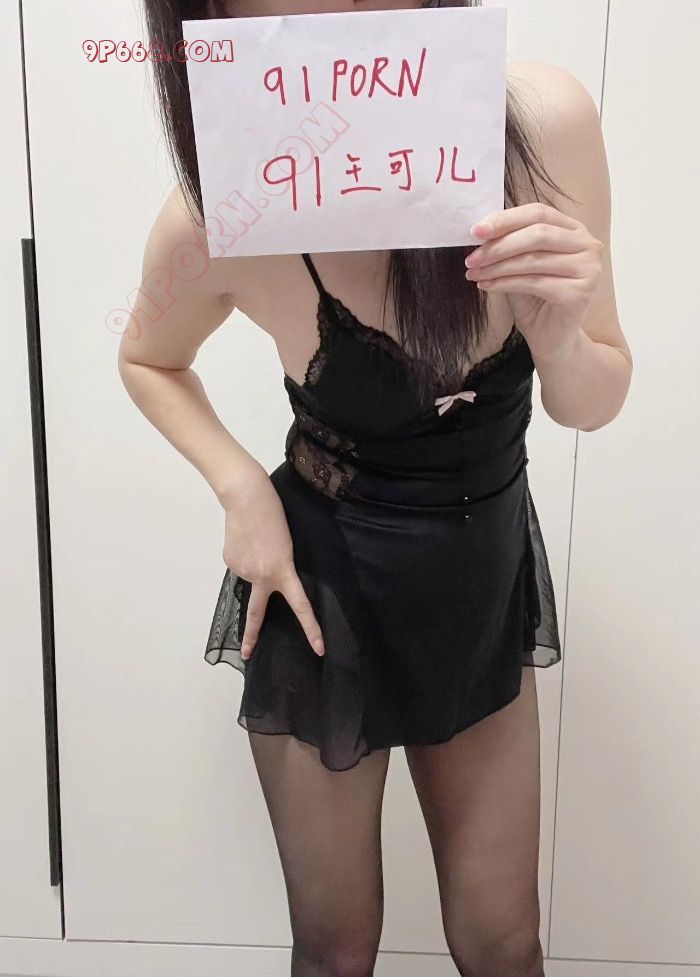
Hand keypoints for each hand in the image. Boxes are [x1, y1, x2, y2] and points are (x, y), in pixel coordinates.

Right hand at [221, 467, 324, 660]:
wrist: (247, 498)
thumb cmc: (274, 515)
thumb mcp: (286, 544)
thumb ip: (276, 566)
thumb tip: (256, 577)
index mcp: (282, 572)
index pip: (301, 606)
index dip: (311, 629)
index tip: (319, 649)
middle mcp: (261, 577)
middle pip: (256, 613)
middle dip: (250, 636)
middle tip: (246, 654)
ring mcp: (242, 570)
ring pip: (250, 575)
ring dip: (254, 563)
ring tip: (256, 540)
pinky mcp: (229, 561)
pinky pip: (240, 564)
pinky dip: (243, 556)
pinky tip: (245, 540)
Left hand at [465, 202, 603, 359]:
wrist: (551, 339)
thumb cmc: (535, 300)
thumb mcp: (519, 265)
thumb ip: (509, 245)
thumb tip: (479, 231)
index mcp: (573, 230)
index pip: (539, 213)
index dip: (506, 219)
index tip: (475, 230)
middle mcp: (588, 245)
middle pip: (537, 233)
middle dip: (499, 245)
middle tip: (471, 258)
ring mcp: (588, 269)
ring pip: (533, 259)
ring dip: (497, 266)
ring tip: (474, 273)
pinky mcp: (580, 293)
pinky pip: (533, 282)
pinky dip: (504, 283)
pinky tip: (485, 286)